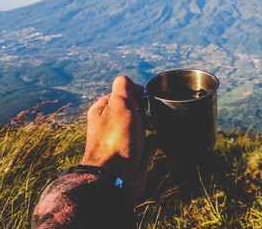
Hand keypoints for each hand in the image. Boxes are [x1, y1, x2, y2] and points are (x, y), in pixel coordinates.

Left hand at [81, 76, 147, 201]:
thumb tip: (134, 85)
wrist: (117, 177)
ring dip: (152, 124)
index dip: (135, 94)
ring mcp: (123, 139)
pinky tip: (157, 140)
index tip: (141, 101)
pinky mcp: (134, 153)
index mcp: (103, 110)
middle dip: (146, 110)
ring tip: (153, 129)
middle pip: (134, 108)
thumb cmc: (116, 140)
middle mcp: (111, 123)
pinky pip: (149, 141)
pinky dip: (155, 139)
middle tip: (146, 118)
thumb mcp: (119, 104)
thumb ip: (124, 87)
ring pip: (143, 124)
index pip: (122, 93)